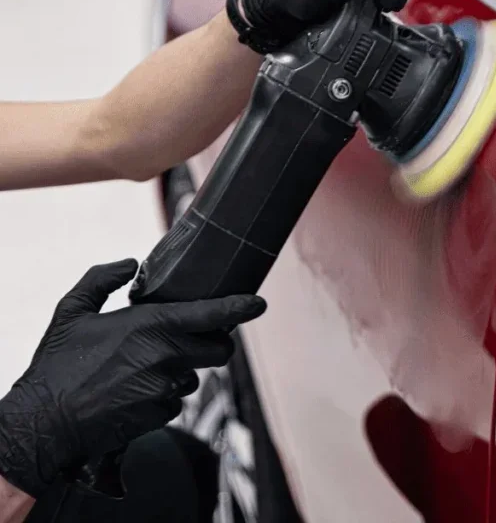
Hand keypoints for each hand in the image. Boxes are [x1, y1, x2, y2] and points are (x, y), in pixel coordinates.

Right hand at [0, 259, 265, 497]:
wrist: (43, 423)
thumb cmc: (57, 365)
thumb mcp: (72, 311)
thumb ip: (103, 279)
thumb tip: (131, 264)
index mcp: (151, 325)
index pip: (212, 313)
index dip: (241, 307)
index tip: (259, 304)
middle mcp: (166, 356)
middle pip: (220, 350)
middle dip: (215, 344)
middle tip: (195, 340)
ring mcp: (165, 388)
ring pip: (195, 377)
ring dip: (181, 372)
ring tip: (141, 370)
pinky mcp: (160, 414)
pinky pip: (176, 402)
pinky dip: (162, 397)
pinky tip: (133, 393)